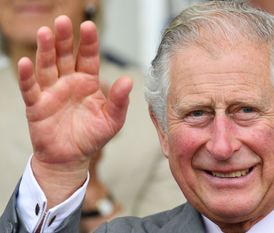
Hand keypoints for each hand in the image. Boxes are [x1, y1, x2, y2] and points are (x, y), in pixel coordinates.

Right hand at [17, 15, 131, 206]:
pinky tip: (25, 62)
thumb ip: (120, 101)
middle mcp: (68, 82)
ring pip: (47, 66)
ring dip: (45, 50)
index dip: (88, 42)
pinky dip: (26, 76)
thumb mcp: (112, 120)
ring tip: (45, 33)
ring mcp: (51, 91)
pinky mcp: (37, 105)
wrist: (72, 158)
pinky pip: (30, 88)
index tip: (89, 26)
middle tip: (64, 21)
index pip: (88, 57)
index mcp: (88, 82)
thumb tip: (128, 80)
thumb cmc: (92, 137)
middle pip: (65, 56)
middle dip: (64, 39)